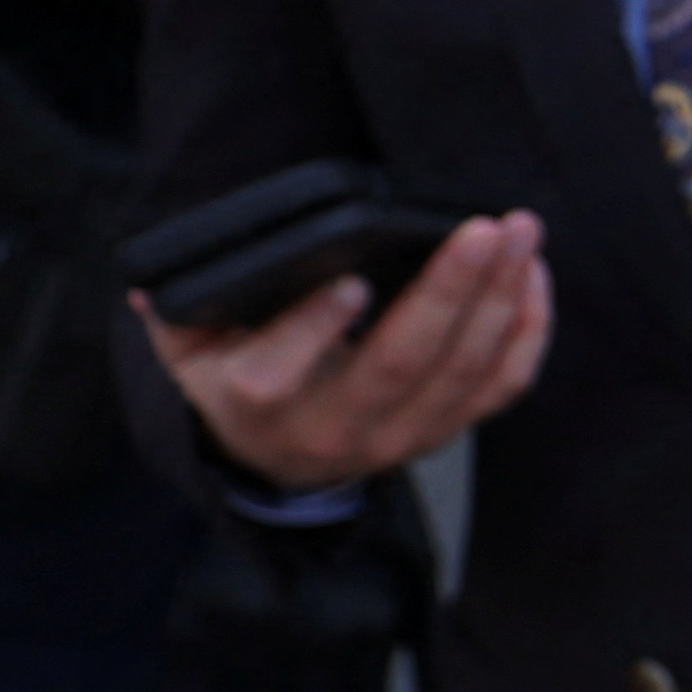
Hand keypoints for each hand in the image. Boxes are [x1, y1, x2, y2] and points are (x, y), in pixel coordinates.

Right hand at [140, 212, 549, 489]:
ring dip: (501, 300)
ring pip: (462, 375)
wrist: (270, 461)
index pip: (279, 375)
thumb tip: (158, 283)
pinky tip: (532, 276)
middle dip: (449, 293)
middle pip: (400, 366)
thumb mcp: (187, 348)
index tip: (351, 282)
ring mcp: (398, 439)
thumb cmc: (230, 381)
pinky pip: (501, 387)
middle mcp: (334, 431)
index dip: (315, 330)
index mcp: (259, 405)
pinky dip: (527, 331)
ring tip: (520, 234)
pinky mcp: (444, 431)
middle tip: (484, 230)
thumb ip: (177, 312)